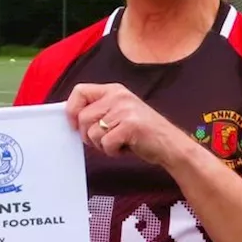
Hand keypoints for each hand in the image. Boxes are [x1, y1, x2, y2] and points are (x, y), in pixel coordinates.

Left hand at [65, 82, 183, 164]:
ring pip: (92, 133)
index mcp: (114, 90)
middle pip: (82, 117)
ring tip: (119, 142)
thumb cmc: (141, 133)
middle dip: (88, 136)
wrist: (170, 145)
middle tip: (105, 140)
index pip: (79, 91)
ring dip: (102, 145)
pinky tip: (126, 148)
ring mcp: (125, 110)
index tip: (75, 125)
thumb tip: (70, 117)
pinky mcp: (131, 125)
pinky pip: (106, 143)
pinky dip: (113, 152)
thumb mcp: (119, 113)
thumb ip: (98, 110)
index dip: (71, 109)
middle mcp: (118, 96)